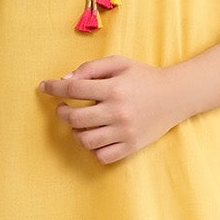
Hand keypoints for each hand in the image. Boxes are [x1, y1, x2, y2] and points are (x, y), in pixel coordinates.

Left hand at [38, 55, 183, 164]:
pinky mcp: (131, 146)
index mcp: (113, 88)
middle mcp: (118, 112)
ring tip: (81, 125)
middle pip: (75, 119)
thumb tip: (64, 81)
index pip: (73, 90)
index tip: (44, 87)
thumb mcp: (119, 63)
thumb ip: (91, 68)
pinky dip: (94, 149)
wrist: (176, 95)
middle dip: (62, 113)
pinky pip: (102, 156)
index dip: (54, 88)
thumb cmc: (143, 77)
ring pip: (85, 140)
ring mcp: (125, 132)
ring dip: (76, 133)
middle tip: (63, 109)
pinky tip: (96, 138)